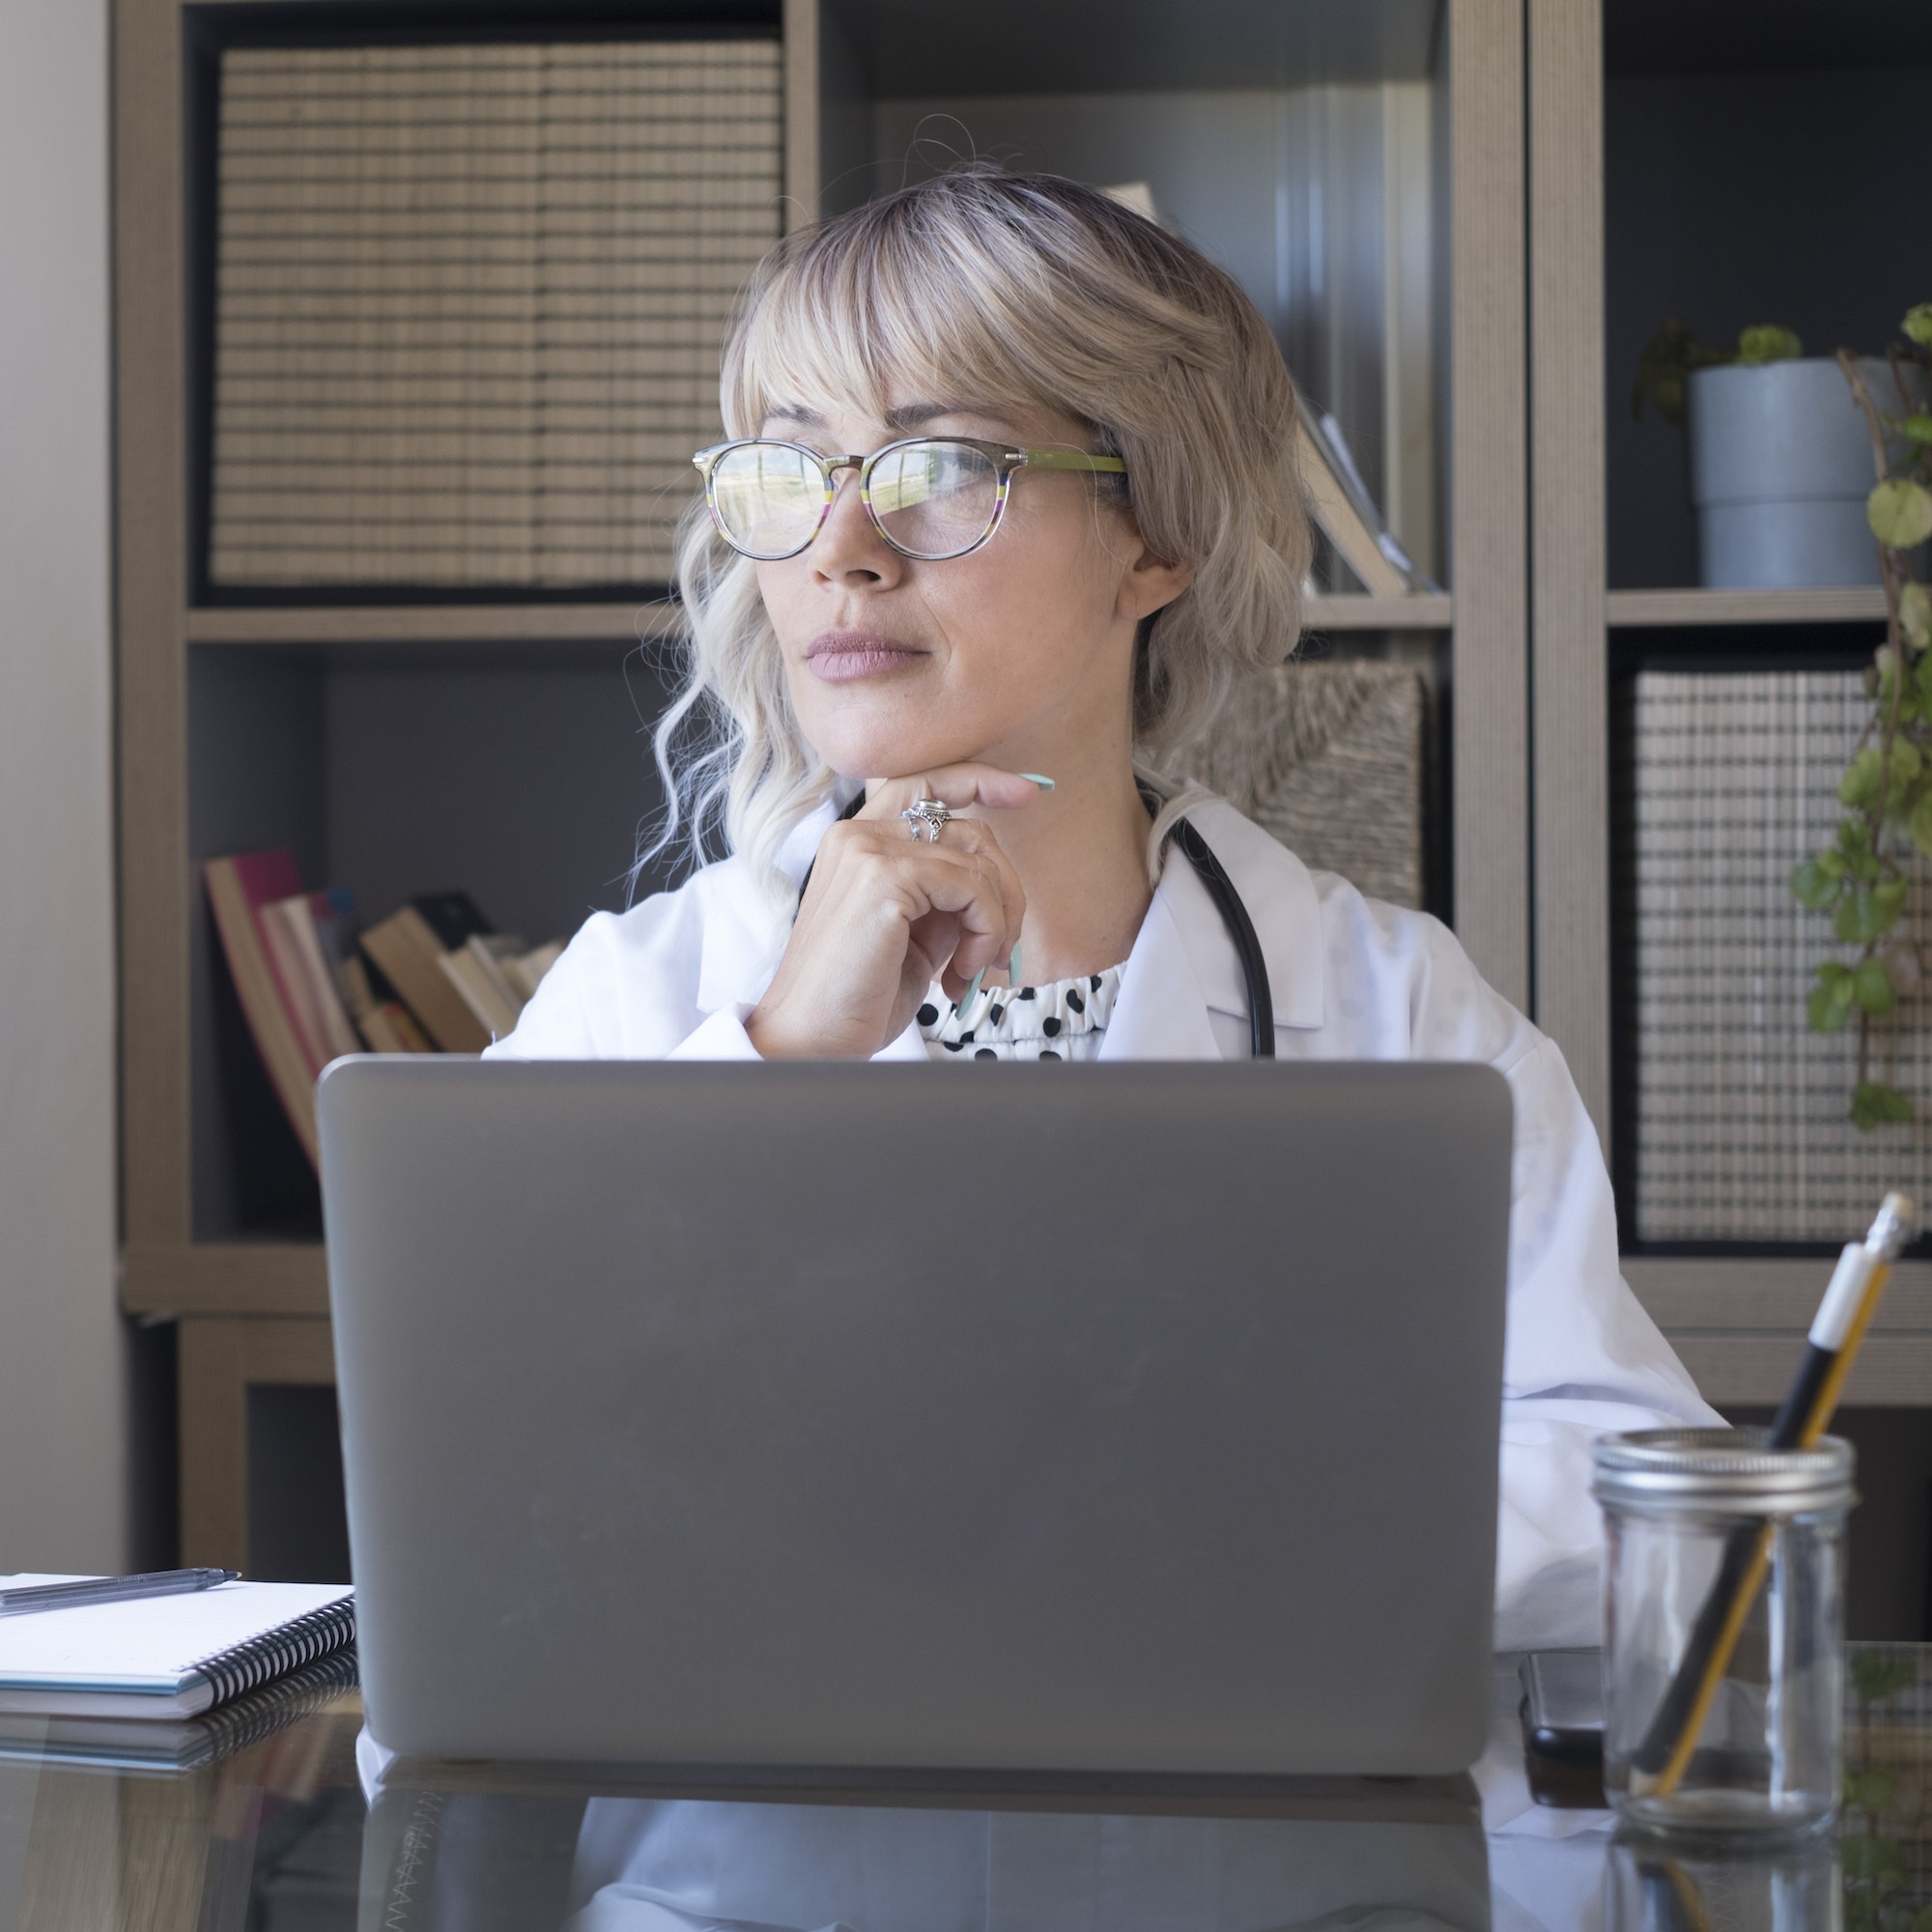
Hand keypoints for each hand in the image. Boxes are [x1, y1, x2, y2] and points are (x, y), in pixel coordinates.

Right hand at [746, 765, 1042, 1058]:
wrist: (812, 1039)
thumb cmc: (856, 998)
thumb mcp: (912, 936)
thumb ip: (944, 900)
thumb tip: (995, 890)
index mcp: (857, 842)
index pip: (926, 784)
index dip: (980, 779)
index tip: (1028, 791)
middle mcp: (858, 834)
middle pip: (969, 829)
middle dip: (1006, 890)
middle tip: (1000, 950)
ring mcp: (869, 850)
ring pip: (977, 859)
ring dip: (997, 920)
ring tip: (974, 969)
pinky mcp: (884, 877)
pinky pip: (972, 886)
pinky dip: (986, 929)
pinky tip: (961, 971)